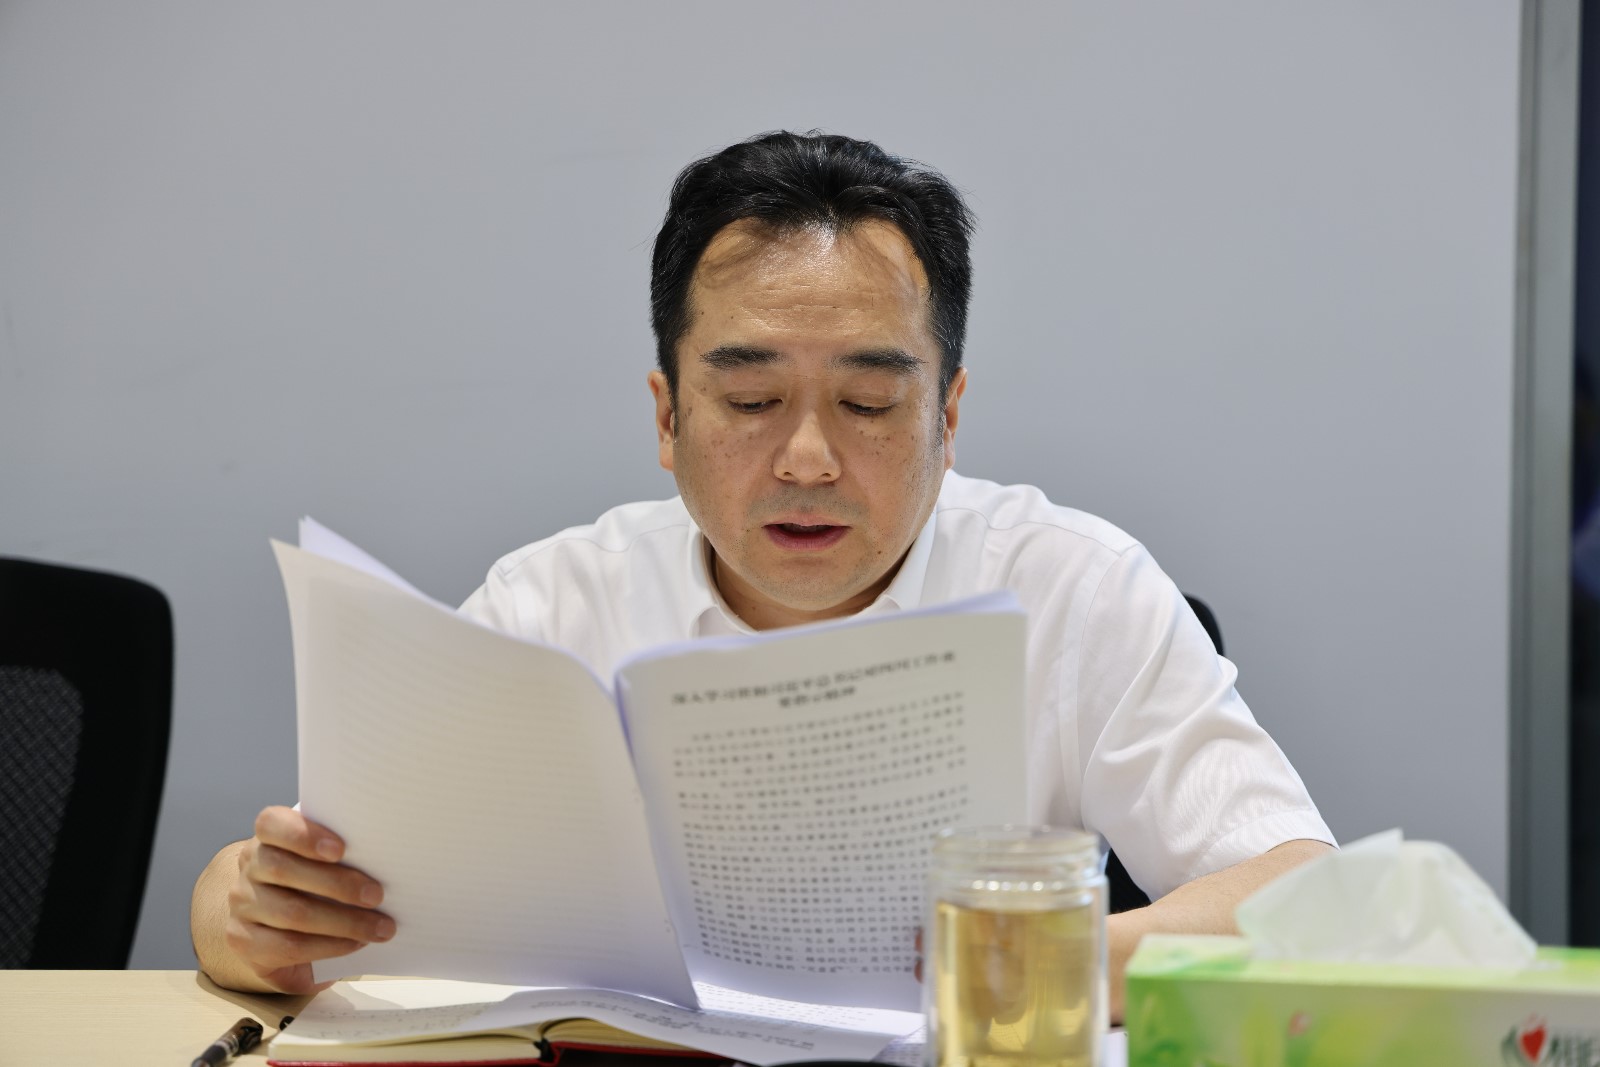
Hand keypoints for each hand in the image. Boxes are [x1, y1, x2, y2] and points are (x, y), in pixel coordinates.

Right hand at [223, 806, 393, 992]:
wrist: (282, 927)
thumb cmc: (320, 882)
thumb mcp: (329, 862)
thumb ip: (346, 852)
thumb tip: (392, 855)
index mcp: (268, 837)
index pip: (271, 823)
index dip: (303, 834)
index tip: (341, 848)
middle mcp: (249, 867)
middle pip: (284, 869)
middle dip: (338, 884)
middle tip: (378, 895)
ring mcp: (242, 905)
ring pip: (292, 912)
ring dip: (344, 921)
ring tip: (380, 927)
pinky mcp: (244, 941)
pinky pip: (289, 946)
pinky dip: (329, 946)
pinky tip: (355, 944)